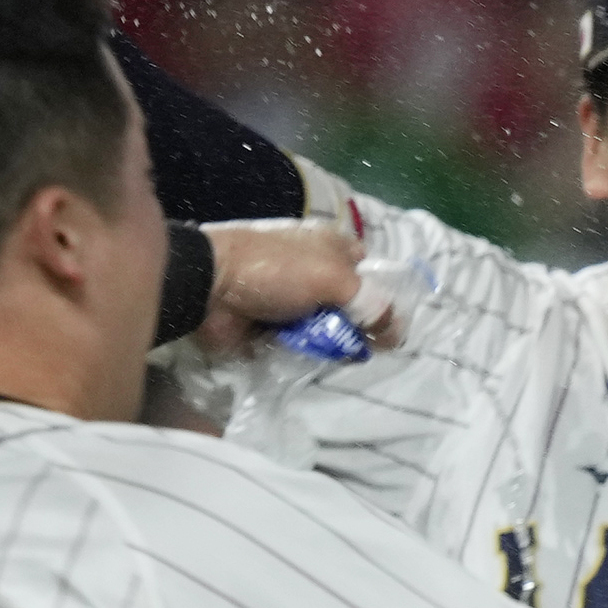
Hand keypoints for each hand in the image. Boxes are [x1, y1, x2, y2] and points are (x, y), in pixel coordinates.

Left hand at [202, 217, 397, 353]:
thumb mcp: (334, 280)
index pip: (369, 268)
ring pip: (328, 326)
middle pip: (351, 302)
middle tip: (366, 345)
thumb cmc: (275, 271)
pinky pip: (302, 344)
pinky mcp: (273, 325)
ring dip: (334, 343)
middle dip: (359, 325)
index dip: (381, 292)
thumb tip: (397, 335)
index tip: (386, 320)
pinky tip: (315, 361)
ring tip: (340, 357)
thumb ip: (372, 304)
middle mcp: (314, 270)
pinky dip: (308, 353)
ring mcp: (292, 300)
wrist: (209, 288)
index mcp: (331, 246)